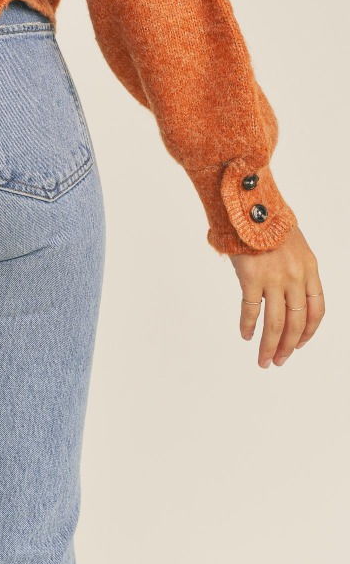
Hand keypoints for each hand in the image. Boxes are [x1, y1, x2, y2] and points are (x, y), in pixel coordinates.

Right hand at [229, 225, 324, 366]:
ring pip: (276, 323)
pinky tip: (245, 335)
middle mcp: (295, 276)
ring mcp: (274, 278)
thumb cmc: (266, 218)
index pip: (317, 309)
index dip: (308, 332)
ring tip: (264, 360)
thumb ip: (293, 267)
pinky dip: (248, 326)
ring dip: (270, 345)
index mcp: (309, 268)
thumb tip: (284, 290)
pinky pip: (251, 310)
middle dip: (288, 346)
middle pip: (296, 321)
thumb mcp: (292, 242)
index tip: (299, 344)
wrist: (249, 202)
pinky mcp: (251, 277)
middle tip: (279, 361)